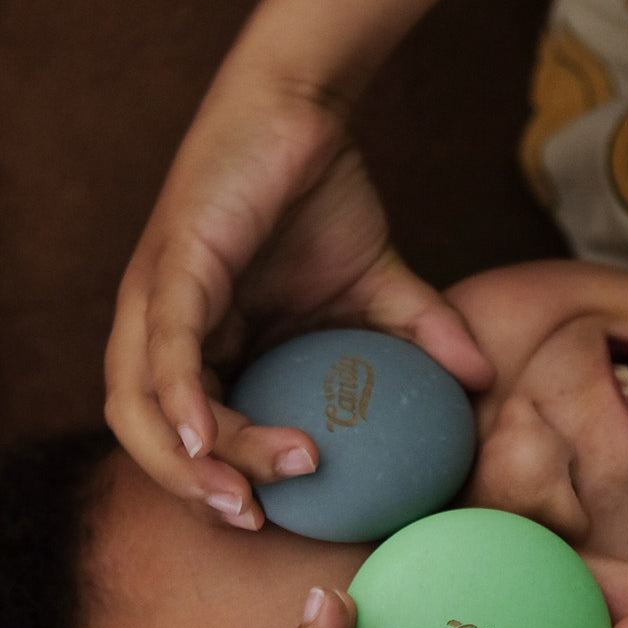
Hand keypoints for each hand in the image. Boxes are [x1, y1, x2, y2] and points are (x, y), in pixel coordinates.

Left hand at [106, 69, 491, 527]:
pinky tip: (207, 443)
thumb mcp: (376, 285)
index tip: (271, 517)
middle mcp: (161, 332)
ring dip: (189, 463)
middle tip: (256, 519)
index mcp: (198, 345)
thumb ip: (419, 337)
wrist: (301, 107)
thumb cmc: (318, 194)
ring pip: (145, 405)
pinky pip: (164, 348)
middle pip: (148, 436)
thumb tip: (482, 378)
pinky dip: (181, 399)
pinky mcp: (170, 266)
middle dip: (191, 491)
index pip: (188, 434)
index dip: (216, 484)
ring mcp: (155, 301)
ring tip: (246, 496)